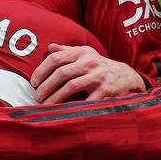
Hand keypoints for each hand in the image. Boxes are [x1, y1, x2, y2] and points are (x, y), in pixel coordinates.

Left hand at [31, 44, 145, 103]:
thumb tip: (49, 47)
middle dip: (46, 87)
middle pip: (61, 73)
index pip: (56, 58)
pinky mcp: (107, 90)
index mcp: (82, 53)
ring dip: (55, 98)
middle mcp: (90, 62)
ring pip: (71, 87)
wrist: (127, 76)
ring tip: (45, 106)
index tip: (33, 82)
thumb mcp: (86, 54)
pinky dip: (74, 107)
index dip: (41, 70)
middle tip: (36, 97)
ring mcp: (99, 76)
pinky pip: (86, 100)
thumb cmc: (100, 66)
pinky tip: (64, 112)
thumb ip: (67, 51)